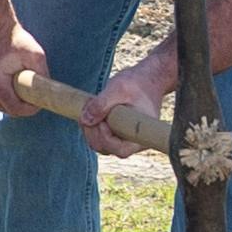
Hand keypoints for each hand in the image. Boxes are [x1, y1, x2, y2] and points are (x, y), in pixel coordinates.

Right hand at [0, 26, 50, 117]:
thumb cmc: (15, 40)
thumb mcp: (36, 56)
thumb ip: (43, 77)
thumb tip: (48, 96)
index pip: (14, 109)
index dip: (30, 109)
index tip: (40, 102)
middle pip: (7, 109)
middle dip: (21, 105)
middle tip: (32, 92)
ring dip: (12, 101)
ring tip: (19, 84)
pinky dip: (3, 97)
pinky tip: (8, 83)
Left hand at [83, 42, 170, 160]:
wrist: (146, 80)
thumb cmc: (137, 84)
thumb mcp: (119, 88)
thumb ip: (102, 103)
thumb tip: (85, 121)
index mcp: (142, 135)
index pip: (121, 150)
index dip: (105, 138)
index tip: (102, 120)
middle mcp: (134, 142)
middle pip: (105, 148)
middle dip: (93, 130)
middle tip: (91, 109)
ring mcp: (124, 139)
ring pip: (98, 144)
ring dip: (89, 128)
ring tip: (91, 106)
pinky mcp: (115, 134)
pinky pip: (98, 137)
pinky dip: (90, 126)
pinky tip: (91, 110)